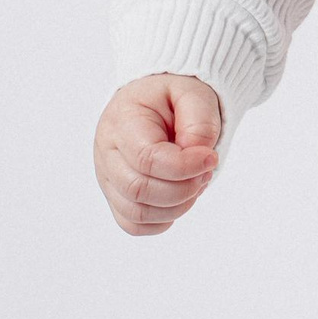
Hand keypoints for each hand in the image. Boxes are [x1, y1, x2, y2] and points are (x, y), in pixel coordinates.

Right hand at [94, 73, 222, 234]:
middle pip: (139, 189)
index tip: (211, 158)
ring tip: (196, 182)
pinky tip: (181, 197)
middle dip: (183, 188)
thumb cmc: (175, 96)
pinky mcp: (116, 195)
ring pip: (136, 212)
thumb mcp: (194, 94)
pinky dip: (162, 219)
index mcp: (122, 121)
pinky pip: (133, 224)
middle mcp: (106, 152)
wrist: (159, 99)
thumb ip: (199, 123)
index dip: (185, 166)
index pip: (147, 158)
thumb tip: (197, 156)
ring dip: (177, 206)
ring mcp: (107, 177)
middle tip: (206, 171)